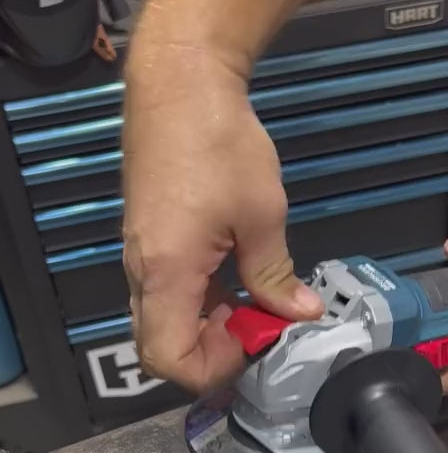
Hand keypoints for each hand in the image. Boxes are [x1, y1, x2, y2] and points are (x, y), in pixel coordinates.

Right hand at [122, 49, 322, 394]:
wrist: (180, 83)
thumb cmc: (219, 142)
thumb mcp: (262, 214)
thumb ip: (276, 275)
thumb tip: (301, 313)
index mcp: (166, 273)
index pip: (168, 359)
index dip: (212, 368)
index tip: (253, 342)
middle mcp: (144, 273)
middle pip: (161, 348)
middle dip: (211, 353)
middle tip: (255, 328)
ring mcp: (142, 258)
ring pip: (165, 322)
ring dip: (208, 327)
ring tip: (253, 304)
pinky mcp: (150, 242)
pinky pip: (168, 294)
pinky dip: (201, 303)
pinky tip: (237, 282)